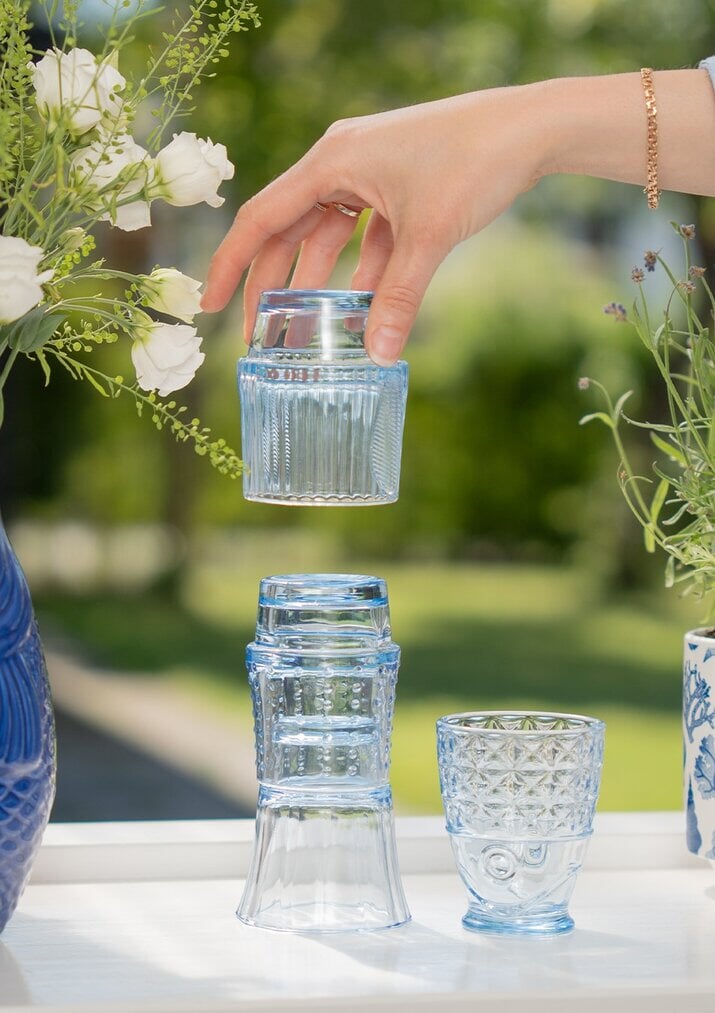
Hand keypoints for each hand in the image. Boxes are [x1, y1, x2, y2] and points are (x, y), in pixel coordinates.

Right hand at [200, 85, 551, 363]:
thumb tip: (377, 356)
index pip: (262, 218)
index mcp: (331, 161)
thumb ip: (398, 297)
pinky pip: (364, 235)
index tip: (210, 305)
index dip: (232, 264)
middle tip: (258, 335)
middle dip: (272, 284)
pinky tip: (359, 308)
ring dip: (317, 282)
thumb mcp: (429, 235)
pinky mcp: (396, 185)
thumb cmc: (475, 161)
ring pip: (326, 235)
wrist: (532, 127)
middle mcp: (341, 162)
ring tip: (304, 329)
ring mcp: (369, 173)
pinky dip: (360, 270)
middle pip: (288, 230)